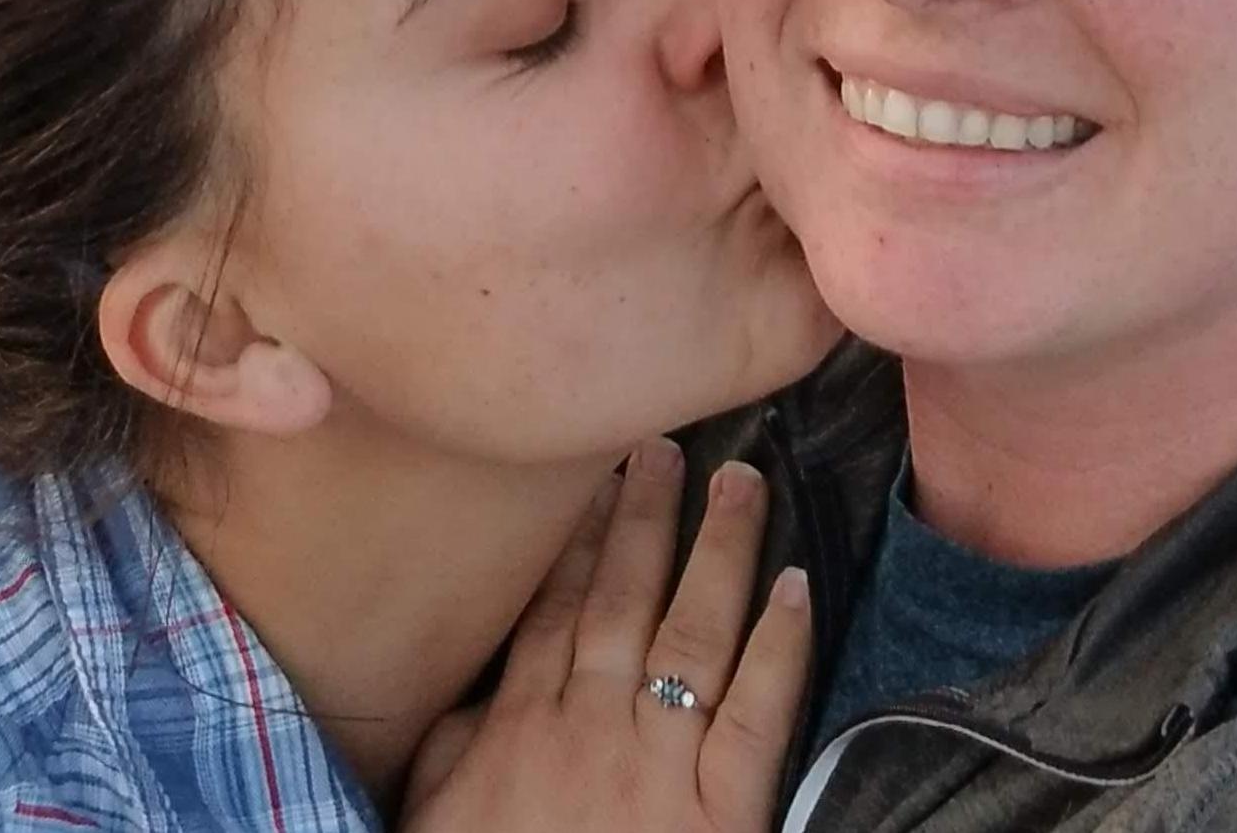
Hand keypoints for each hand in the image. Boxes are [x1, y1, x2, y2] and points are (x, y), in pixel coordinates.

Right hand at [400, 437, 811, 832]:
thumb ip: (455, 748)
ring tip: (745, 479)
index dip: (580, 534)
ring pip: (692, 631)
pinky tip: (798, 587)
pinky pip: (756, 712)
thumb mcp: (437, 822)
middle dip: (648, 515)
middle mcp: (590, 727)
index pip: (555, 606)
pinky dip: (780, 646)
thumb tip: (470, 683)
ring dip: (720, 550)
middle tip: (669, 442)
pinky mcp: (722, 814)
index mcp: (520, 729)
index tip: (601, 472)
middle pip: (622, 597)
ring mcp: (658, 766)